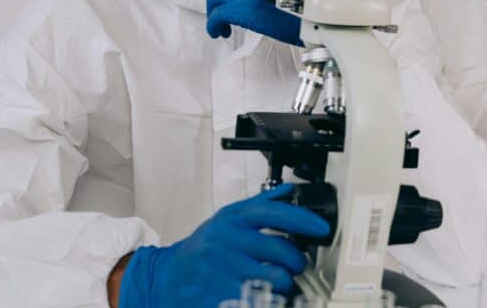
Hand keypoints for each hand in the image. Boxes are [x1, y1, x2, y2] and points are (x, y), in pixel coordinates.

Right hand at [118, 184, 329, 305]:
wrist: (164, 278)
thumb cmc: (200, 250)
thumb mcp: (226, 219)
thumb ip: (259, 204)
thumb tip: (289, 190)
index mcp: (232, 220)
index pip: (276, 214)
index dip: (304, 220)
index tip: (322, 229)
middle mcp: (228, 242)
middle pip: (283, 252)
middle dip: (295, 263)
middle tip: (292, 266)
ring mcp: (224, 270)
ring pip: (277, 280)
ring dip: (282, 285)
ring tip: (273, 282)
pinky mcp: (221, 296)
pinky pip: (261, 300)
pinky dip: (266, 300)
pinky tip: (258, 294)